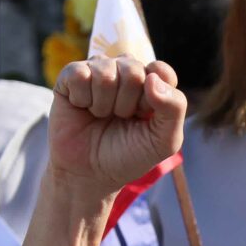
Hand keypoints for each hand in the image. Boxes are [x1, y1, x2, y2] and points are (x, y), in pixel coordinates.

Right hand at [48, 56, 185, 196]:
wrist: (89, 174)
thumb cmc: (128, 155)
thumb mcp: (164, 141)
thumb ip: (174, 108)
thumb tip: (152, 78)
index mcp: (151, 84)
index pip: (161, 71)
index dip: (153, 96)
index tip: (144, 117)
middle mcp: (125, 72)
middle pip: (132, 71)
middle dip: (126, 104)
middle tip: (119, 119)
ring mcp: (98, 71)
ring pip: (105, 71)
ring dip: (103, 104)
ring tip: (100, 116)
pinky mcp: (71, 76)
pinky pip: (79, 74)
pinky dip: (82, 98)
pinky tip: (82, 107)